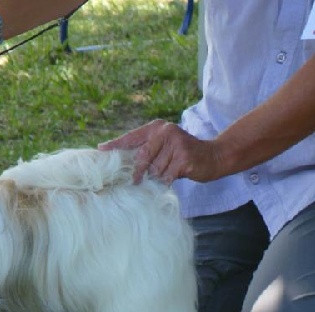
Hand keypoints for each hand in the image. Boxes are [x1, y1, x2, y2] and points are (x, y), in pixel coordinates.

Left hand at [99, 120, 225, 184]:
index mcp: (157, 128)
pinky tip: (174, 177)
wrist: (214, 157)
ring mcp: (176, 144)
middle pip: (142, 157)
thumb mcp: (165, 148)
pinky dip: (167, 181)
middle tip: (136, 181)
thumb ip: (148, 152)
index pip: (132, 137)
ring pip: (155, 170)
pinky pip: (166, 176)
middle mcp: (165, 132)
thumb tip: (125, 166)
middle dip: (139, 172)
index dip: (116, 144)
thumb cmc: (184, 156)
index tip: (101, 150)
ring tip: (168, 174)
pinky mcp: (183, 158)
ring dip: (158, 177)